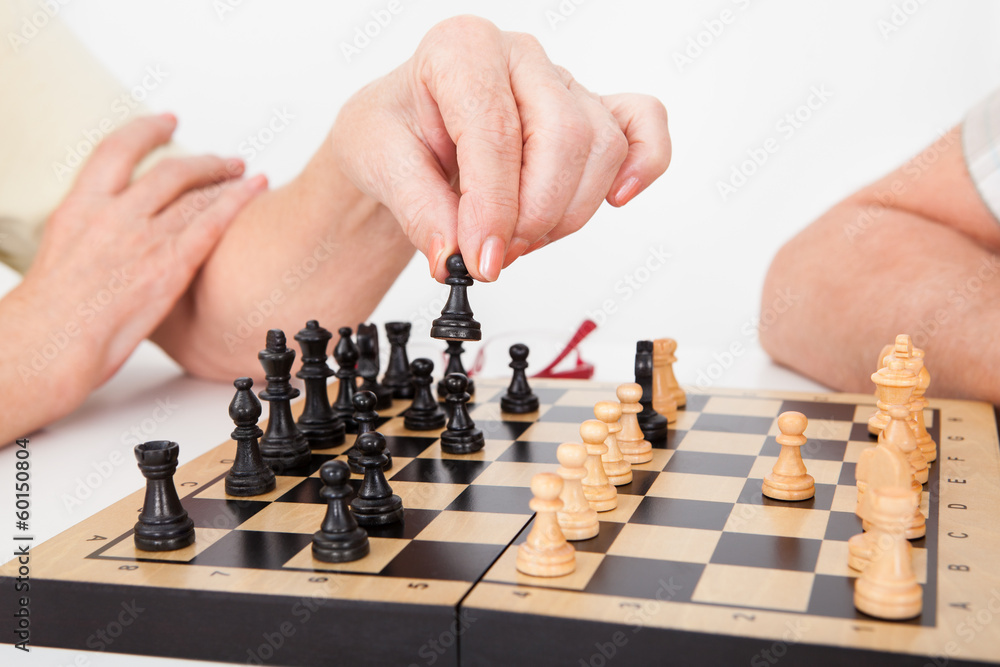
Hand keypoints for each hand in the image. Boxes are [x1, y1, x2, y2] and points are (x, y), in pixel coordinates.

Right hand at [18, 114, 265, 396]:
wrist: (49, 345)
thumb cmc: (48, 318)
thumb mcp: (59, 259)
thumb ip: (89, 239)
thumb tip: (104, 241)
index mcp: (79, 208)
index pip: (115, 150)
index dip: (146, 130)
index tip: (167, 121)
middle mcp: (114, 215)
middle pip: (169, 170)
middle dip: (203, 161)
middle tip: (225, 161)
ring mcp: (144, 239)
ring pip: (194, 193)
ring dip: (225, 179)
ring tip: (245, 175)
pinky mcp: (170, 266)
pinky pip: (212, 223)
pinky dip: (238, 200)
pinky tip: (256, 189)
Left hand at [330, 15, 670, 282]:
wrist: (407, 136)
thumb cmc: (395, 133)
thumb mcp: (377, 162)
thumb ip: (417, 207)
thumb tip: (454, 252)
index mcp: (462, 48)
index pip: (496, 129)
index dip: (492, 205)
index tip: (480, 259)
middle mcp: (519, 58)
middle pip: (564, 136)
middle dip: (534, 213)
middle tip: (497, 255)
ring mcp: (563, 83)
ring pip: (602, 148)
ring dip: (566, 212)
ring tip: (519, 239)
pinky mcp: (592, 112)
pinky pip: (643, 125)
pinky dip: (645, 162)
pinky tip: (618, 199)